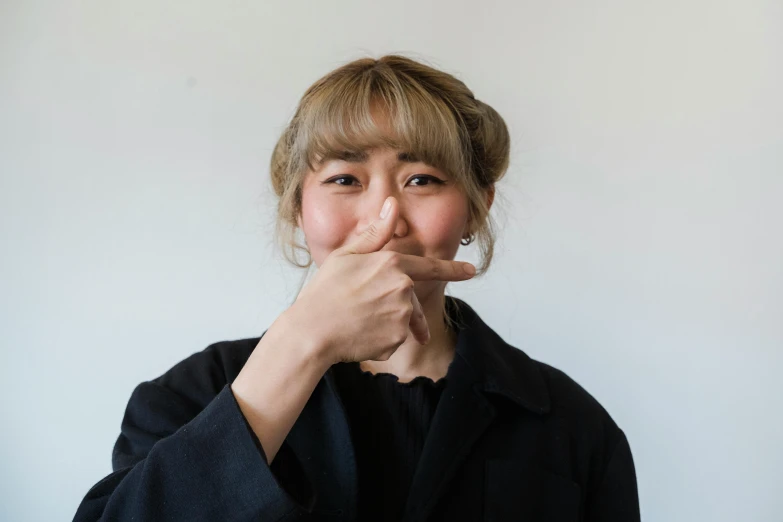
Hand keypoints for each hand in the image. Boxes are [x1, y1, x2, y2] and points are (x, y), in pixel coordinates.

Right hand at [289, 196, 475, 364]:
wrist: (312, 332)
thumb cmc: (324, 292)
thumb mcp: (346, 256)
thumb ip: (375, 234)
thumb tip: (393, 205)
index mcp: (392, 263)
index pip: (430, 267)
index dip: (453, 269)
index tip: (471, 271)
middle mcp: (403, 288)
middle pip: (410, 301)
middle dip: (395, 310)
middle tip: (363, 314)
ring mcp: (402, 314)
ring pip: (403, 322)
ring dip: (385, 325)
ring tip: (357, 322)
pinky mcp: (397, 339)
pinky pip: (394, 341)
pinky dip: (380, 342)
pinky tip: (359, 337)